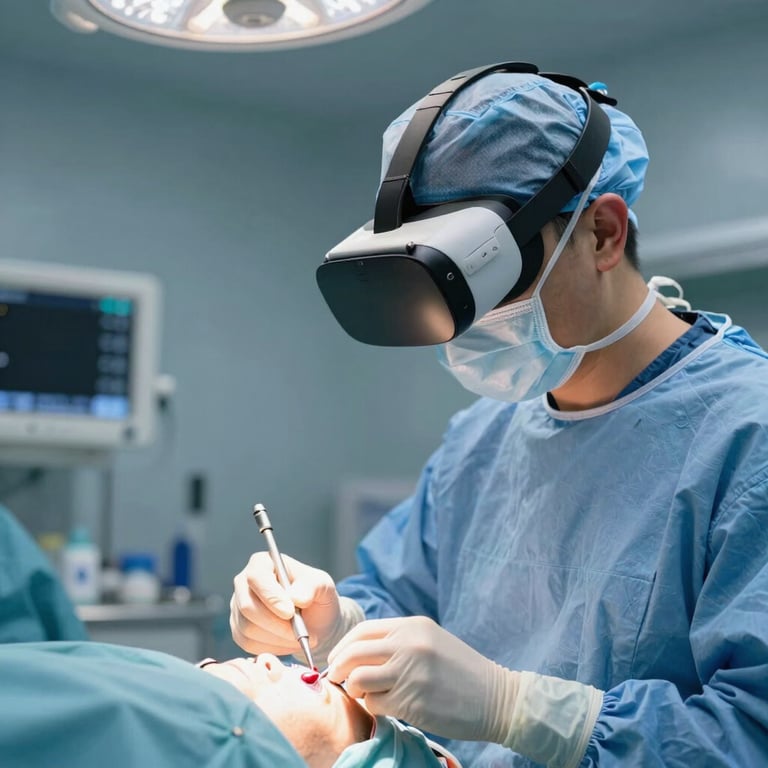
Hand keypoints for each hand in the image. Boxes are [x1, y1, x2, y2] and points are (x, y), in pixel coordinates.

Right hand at [230, 552, 341, 655]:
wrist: (315, 622)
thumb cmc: (317, 597)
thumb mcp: (323, 585)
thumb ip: (311, 586)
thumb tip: (294, 597)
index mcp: (263, 563)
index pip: (256, 577)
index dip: (271, 597)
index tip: (290, 612)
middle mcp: (244, 583)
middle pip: (247, 606)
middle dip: (275, 624)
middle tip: (299, 633)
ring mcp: (238, 606)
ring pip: (247, 628)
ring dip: (277, 638)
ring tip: (298, 637)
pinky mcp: (238, 629)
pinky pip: (247, 643)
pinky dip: (271, 647)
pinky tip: (287, 642)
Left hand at [326, 616, 516, 742]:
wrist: (495, 697)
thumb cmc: (461, 671)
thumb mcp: (431, 640)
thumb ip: (399, 641)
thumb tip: (360, 654)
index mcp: (412, 626)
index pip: (362, 632)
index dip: (343, 647)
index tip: (337, 660)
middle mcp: (407, 644)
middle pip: (354, 653)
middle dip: (338, 669)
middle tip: (335, 679)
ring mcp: (408, 672)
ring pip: (358, 679)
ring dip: (353, 689)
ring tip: (362, 694)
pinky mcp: (411, 701)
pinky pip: (375, 704)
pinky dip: (373, 707)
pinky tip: (385, 706)